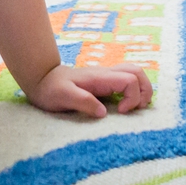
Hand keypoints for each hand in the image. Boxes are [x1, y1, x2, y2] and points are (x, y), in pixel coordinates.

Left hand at [23, 64, 153, 117]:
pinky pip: (126, 81)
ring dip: (141, 90)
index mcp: (99, 77)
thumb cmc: (50, 89)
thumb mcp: (62, 97)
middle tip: (135, 109)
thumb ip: (83, 102)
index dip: (132, 97)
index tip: (121, 112)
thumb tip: (104, 112)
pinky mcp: (103, 83)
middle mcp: (106, 74)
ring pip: (134, 73)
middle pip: (137, 71)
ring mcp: (105, 77)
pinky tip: (125, 106)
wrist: (41, 79)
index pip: (129, 80)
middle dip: (144, 90)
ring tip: (134, 108)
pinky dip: (133, 91)